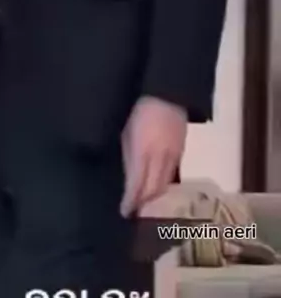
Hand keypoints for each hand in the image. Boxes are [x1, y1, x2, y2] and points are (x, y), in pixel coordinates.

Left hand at [120, 96, 186, 217]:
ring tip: (144, 203)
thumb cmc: (140, 111)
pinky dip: (163, 184)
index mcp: (143, 152)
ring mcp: (174, 156)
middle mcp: (160, 158)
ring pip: (165, 185)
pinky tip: (156, 186)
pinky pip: (172, 175)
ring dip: (154, 196)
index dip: (131, 201)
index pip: (137, 185)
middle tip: (134, 211)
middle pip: (153, 190)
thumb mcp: (127, 132)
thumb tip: (129, 178)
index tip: (125, 212)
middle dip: (143, 203)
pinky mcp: (181, 152)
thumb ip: (129, 155)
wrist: (168, 94)